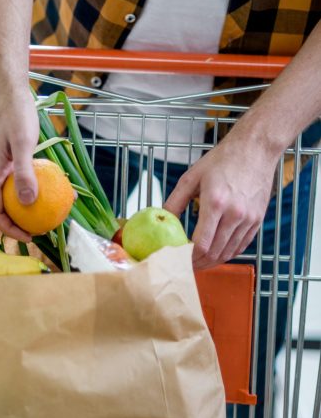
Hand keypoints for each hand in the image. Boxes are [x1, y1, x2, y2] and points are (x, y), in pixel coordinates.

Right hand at [0, 89, 38, 240]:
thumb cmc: (15, 114)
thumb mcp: (23, 143)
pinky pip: (18, 183)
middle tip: (40, 231)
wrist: (10, 93)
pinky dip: (31, 191)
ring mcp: (0, 168)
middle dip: (18, 224)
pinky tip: (50, 191)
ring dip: (25, 210)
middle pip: (0, 208)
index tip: (29, 236)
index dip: (8, 229)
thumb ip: (24, 172)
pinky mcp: (9, 161)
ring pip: (10, 197)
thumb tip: (29, 203)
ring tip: (46, 216)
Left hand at [163, 138, 277, 269]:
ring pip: (228, 252)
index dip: (188, 257)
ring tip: (198, 263)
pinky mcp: (257, 220)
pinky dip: (227, 254)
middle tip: (184, 267)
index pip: (201, 243)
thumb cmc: (222, 160)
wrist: (255, 150)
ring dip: (212, 262)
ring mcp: (249, 219)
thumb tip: (160, 219)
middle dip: (198, 264)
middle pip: (214, 252)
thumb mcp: (192, 178)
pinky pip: (241, 246)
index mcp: (215, 203)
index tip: (177, 260)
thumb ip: (175, 201)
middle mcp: (234, 214)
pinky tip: (216, 254)